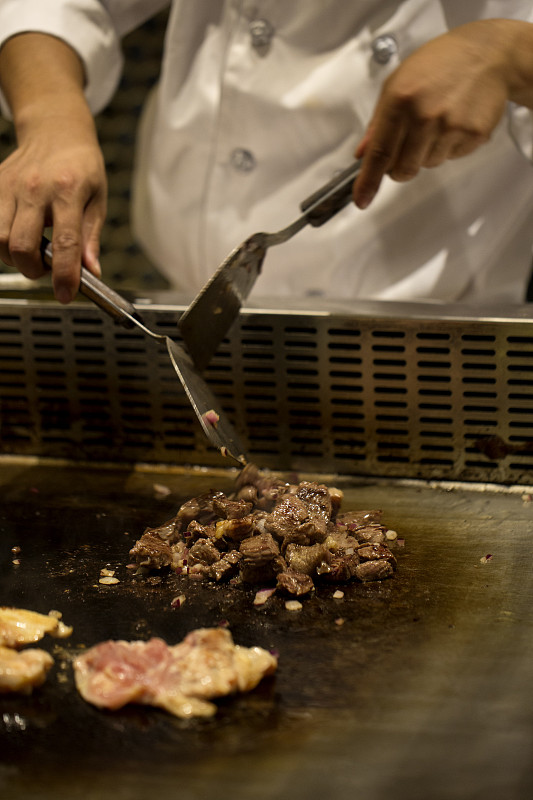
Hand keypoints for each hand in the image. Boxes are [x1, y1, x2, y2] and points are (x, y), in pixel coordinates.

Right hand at [0, 110, 106, 302]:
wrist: (56, 130)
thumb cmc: (82, 166)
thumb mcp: (98, 200)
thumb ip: (91, 238)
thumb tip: (91, 272)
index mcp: (68, 192)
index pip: (65, 244)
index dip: (64, 276)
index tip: (66, 294)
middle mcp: (35, 188)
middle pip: (21, 246)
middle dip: (33, 270)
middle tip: (47, 269)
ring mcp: (10, 186)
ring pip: (0, 239)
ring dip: (15, 257)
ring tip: (33, 251)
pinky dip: (2, 240)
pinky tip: (18, 235)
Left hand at [352, 20, 527, 208]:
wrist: (487, 54)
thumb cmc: (438, 64)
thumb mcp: (398, 82)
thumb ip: (378, 121)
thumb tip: (362, 154)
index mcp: (400, 100)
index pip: (379, 152)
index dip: (368, 181)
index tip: (362, 200)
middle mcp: (425, 116)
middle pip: (404, 169)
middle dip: (400, 166)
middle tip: (409, 143)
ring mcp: (451, 126)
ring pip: (428, 164)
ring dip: (428, 152)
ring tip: (438, 120)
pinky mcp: (474, 134)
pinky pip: (452, 157)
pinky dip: (450, 146)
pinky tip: (455, 120)